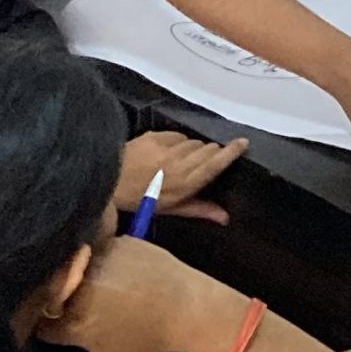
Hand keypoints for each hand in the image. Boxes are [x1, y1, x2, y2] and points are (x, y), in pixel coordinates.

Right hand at [25, 237, 231, 351]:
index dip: (44, 326)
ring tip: (90, 288)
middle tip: (75, 308)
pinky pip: (84, 247)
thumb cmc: (147, 345)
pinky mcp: (109, 239)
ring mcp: (92, 257)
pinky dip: (86, 258)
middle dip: (51, 300)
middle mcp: (76, 286)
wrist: (190, 307)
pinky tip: (102, 270)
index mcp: (72, 321)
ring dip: (67, 276)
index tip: (59, 329)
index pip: (34, 321)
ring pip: (61, 266)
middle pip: (42, 290)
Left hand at [115, 131, 249, 223]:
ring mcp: (167, 148)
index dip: (232, 151)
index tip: (242, 143)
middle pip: (208, 148)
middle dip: (210, 152)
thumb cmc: (140, 200)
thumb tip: (225, 217)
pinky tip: (166, 150)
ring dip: (192, 147)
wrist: (108, 180)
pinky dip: (176, 141)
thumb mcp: (171, 209)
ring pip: (193, 141)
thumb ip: (200, 209)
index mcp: (186, 184)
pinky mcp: (156, 137)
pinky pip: (177, 134)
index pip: (216, 163)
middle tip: (200, 162)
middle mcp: (180, 164)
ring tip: (179, 159)